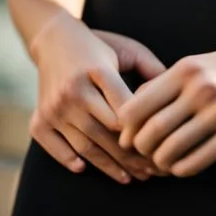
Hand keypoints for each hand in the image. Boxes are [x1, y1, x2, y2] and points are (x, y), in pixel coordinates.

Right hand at [29, 12, 172, 183]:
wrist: (53, 38)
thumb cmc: (100, 45)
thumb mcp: (127, 48)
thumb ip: (152, 69)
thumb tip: (177, 95)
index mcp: (96, 70)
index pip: (124, 109)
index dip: (144, 130)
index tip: (163, 145)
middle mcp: (72, 90)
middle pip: (107, 133)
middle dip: (133, 156)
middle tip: (154, 171)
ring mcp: (53, 107)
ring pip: (85, 145)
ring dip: (109, 166)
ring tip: (132, 177)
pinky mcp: (38, 119)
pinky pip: (54, 147)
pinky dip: (69, 160)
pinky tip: (86, 168)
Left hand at [115, 27, 215, 176]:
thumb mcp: (207, 62)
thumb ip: (174, 81)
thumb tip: (137, 105)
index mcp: (188, 68)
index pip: (138, 104)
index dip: (125, 127)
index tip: (127, 137)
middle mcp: (202, 89)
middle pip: (150, 131)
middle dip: (140, 150)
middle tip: (142, 156)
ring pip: (171, 150)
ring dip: (161, 163)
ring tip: (163, 163)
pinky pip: (199, 160)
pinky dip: (183, 169)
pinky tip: (184, 167)